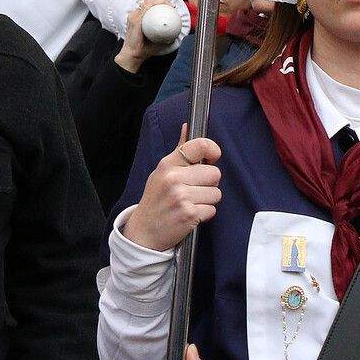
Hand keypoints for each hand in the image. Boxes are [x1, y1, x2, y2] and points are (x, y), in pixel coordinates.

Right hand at [113, 0, 164, 72]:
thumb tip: (174, 36)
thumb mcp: (156, 40)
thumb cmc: (144, 48)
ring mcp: (134, 17)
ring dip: (158, 1)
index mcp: (138, 18)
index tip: (170, 6)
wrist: (134, 55)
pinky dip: (153, 5)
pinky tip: (161, 5)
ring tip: (168, 3)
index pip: (148, 6)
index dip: (159, 3)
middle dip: (160, 0)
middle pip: (148, 2)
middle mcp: (135, 15)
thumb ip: (164, 37)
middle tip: (171, 4)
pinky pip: (144, 9)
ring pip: (146, 3)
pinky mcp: (135, 20)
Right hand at [122, 126, 221, 250]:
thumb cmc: (156, 200)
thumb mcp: (162, 172)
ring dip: (208, 200)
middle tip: (195, 190)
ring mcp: (181, 197)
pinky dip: (205, 214)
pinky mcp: (189, 214)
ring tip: (191, 203)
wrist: (143, 232)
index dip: (212, 150)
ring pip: (216, 193)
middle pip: (215, 173)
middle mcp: (174, 178)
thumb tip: (187, 127)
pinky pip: (212, 209)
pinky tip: (190, 214)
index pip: (199, 145)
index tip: (212, 158)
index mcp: (168, 164)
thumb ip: (179, 151)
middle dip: (209, 183)